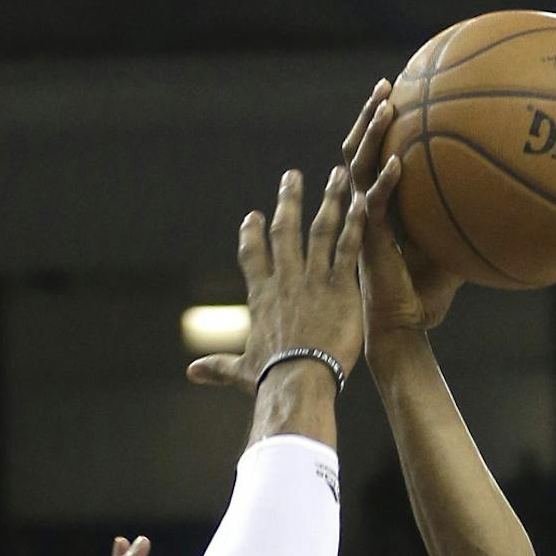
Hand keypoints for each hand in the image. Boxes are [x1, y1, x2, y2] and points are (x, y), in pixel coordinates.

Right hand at [185, 154, 371, 388]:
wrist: (298, 379)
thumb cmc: (271, 379)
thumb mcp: (241, 370)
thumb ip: (219, 367)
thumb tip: (191, 374)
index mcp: (260, 295)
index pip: (252, 255)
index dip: (251, 234)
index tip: (252, 216)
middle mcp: (284, 279)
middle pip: (284, 229)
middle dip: (288, 201)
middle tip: (292, 177)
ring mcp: (312, 279)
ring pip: (320, 229)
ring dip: (329, 200)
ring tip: (337, 176)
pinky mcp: (339, 287)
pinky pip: (348, 248)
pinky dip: (356, 225)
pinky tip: (363, 202)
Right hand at [341, 80, 458, 342]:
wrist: (404, 326)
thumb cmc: (426, 295)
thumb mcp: (453, 250)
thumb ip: (465, 224)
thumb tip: (503, 207)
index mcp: (381, 204)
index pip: (375, 154)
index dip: (380, 125)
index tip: (397, 93)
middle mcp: (366, 206)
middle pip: (359, 148)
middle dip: (369, 114)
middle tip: (385, 84)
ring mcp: (363, 220)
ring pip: (358, 165)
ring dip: (371, 134)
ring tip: (385, 106)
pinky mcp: (367, 240)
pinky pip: (375, 205)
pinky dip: (386, 183)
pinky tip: (399, 164)